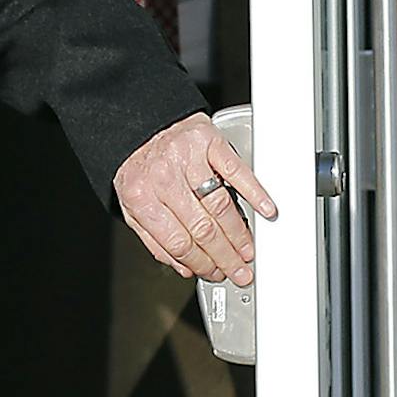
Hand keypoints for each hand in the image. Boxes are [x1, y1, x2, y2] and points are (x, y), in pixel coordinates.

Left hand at [114, 112, 276, 282]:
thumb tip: (183, 267)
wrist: (138, 123)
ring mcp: (187, 158)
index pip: (178, 242)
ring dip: (239, 234)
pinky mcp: (208, 141)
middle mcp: (164, 178)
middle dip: (225, 256)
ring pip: (220, 205)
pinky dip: (254, 192)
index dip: (201, 263)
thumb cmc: (138, 166)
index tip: (215, 273)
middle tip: (239, 270)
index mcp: (142, 198)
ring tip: (248, 250)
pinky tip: (264, 209)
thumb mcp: (132, 206)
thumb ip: (154, 239)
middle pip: (202, 228)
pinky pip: (236, 170)